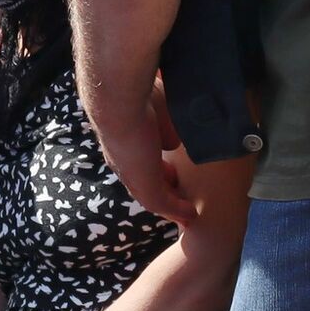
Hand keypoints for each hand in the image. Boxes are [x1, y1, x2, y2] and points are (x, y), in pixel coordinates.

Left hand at [92, 76, 196, 226]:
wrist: (119, 102)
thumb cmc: (133, 96)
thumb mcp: (154, 110)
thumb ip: (163, 126)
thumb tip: (171, 143)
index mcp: (124, 144)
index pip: (141, 162)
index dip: (156, 169)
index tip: (170, 172)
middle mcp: (123, 163)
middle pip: (144, 184)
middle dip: (164, 191)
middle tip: (180, 194)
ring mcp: (132, 175)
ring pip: (153, 197)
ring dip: (171, 206)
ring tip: (188, 214)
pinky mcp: (143, 185)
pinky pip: (162, 204)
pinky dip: (177, 210)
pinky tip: (191, 214)